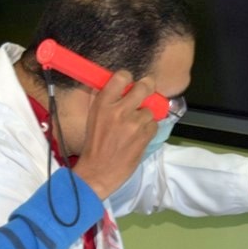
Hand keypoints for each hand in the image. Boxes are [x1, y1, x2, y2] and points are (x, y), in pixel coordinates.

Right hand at [72, 72, 156, 199]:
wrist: (97, 171)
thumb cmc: (94, 146)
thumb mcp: (93, 117)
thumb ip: (106, 100)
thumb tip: (118, 86)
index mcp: (103, 103)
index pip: (122, 77)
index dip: (128, 78)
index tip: (129, 83)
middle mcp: (119, 110)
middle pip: (144, 87)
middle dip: (147, 87)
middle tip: (146, 90)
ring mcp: (133, 124)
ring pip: (149, 111)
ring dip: (145, 117)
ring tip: (134, 127)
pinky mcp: (143, 137)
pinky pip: (154, 125)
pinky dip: (148, 131)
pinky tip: (138, 137)